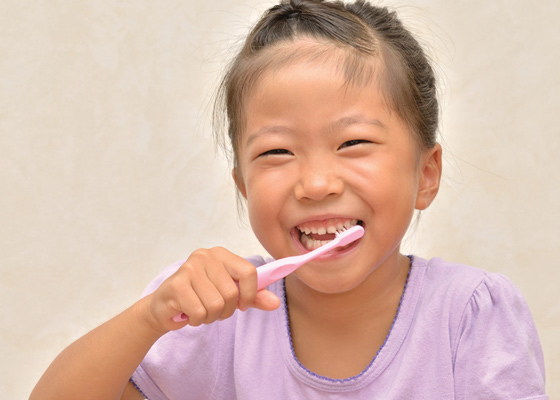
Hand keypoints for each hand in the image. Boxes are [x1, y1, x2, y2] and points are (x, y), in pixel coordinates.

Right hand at [143, 247, 280, 331]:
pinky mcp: (177, 284)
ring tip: (200, 310)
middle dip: (225, 311)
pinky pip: (199, 311)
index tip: (242, 305)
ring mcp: (190, 268)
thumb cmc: (200, 297)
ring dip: (210, 316)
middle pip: (232, 293)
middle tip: (213, 310)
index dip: (249, 294)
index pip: (249, 272)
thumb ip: (253, 297)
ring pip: (216, 304)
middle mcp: (206, 256)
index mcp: (222, 254)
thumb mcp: (230, 296)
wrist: (164, 307)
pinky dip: (196, 320)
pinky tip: (188, 313)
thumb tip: (275, 303)